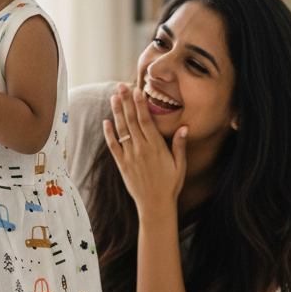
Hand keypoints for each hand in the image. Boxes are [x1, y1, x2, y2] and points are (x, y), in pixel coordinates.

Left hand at [103, 82, 187, 213]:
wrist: (156, 205)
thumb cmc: (171, 185)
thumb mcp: (180, 165)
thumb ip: (179, 145)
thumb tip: (184, 127)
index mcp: (156, 147)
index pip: (146, 120)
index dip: (140, 104)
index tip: (137, 90)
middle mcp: (141, 149)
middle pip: (131, 120)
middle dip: (126, 102)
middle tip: (121, 86)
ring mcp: (130, 157)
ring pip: (121, 130)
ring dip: (117, 113)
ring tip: (113, 97)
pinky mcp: (122, 165)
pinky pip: (113, 147)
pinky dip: (109, 134)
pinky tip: (106, 122)